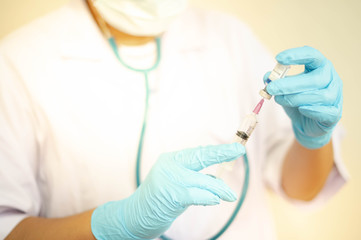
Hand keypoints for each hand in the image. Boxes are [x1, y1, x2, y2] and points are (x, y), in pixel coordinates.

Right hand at [91, 143, 244, 239]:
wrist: (135, 215)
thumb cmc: (159, 199)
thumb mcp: (176, 184)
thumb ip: (194, 179)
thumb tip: (217, 181)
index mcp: (171, 160)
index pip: (198, 152)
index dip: (218, 150)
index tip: (235, 147)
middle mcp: (170, 165)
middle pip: (200, 156)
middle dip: (221, 153)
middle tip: (239, 150)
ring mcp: (170, 179)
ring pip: (203, 180)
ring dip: (220, 189)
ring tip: (230, 195)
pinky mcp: (172, 195)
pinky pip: (197, 195)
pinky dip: (209, 197)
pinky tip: (216, 200)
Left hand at [265, 46, 342, 148]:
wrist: (306, 123)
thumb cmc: (297, 101)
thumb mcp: (284, 88)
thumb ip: (276, 81)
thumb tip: (268, 77)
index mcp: (319, 67)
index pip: (313, 55)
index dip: (297, 55)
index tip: (278, 58)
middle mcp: (331, 79)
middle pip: (316, 78)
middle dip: (290, 84)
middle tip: (271, 88)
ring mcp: (335, 96)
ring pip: (321, 95)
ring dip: (296, 98)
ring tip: (279, 100)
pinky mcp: (335, 114)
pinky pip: (327, 112)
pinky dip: (313, 111)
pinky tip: (301, 109)